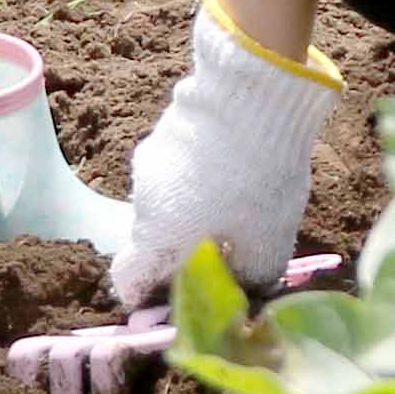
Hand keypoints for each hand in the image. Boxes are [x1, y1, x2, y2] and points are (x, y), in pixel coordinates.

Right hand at [110, 0, 342, 307]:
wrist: (251, 96)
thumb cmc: (255, 183)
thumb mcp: (267, 245)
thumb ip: (249, 280)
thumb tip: (243, 290)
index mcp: (156, 239)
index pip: (127, 281)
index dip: (146, 298)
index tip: (174, 298)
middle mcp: (142, 202)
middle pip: (153, 240)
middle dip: (183, 251)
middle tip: (229, 248)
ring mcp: (150, 160)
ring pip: (167, 201)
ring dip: (194, 210)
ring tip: (242, 199)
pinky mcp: (167, 129)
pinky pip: (178, 167)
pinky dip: (200, 177)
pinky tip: (237, 166)